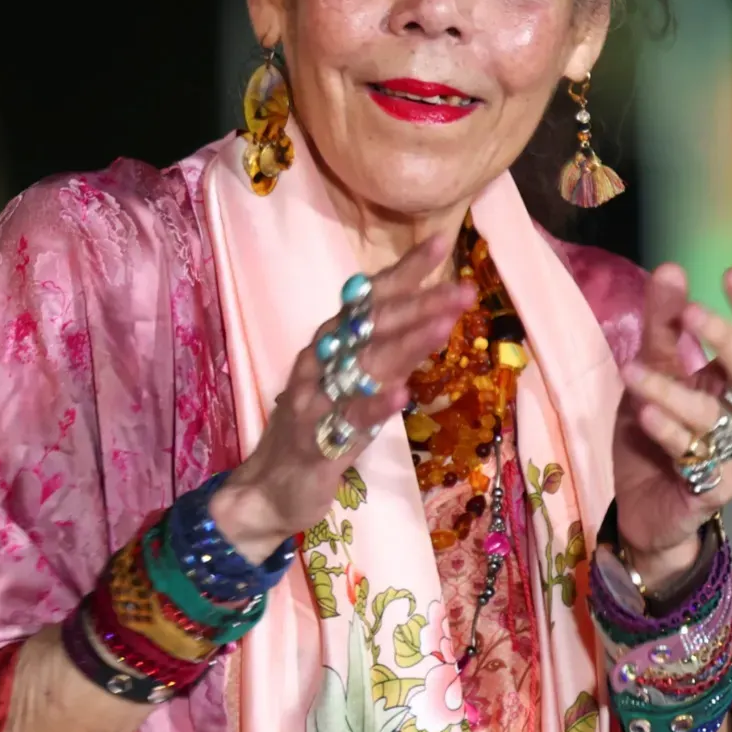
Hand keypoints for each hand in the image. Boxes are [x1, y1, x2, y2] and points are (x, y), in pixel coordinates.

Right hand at [211, 234, 475, 561]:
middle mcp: (321, 361)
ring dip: (405, 343)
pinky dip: (374, 405)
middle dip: (419, 304)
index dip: (406, 270)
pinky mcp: (316, 438)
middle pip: (373, 324)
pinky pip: (348, 419)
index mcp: (330, 342)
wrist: (270, 488)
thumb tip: (432, 318)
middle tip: (462, 290)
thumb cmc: (318, 429)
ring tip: (443, 324)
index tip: (443, 243)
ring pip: (364, 364)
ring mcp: (316, 398)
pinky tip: (401, 394)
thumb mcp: (354, 384)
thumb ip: (385, 353)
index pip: (371, 297)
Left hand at [612, 263, 731, 583]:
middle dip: (725, 338)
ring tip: (631, 372)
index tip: (729, 275)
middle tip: (691, 312)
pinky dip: (668, 433)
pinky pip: (694, 455)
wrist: (643, 508)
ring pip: (713, 415)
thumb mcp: (649, 372)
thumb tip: (670, 268)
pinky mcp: (713, 487)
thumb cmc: (653, 435)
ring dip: (671, 389)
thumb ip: (661, 326)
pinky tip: (645, 415)